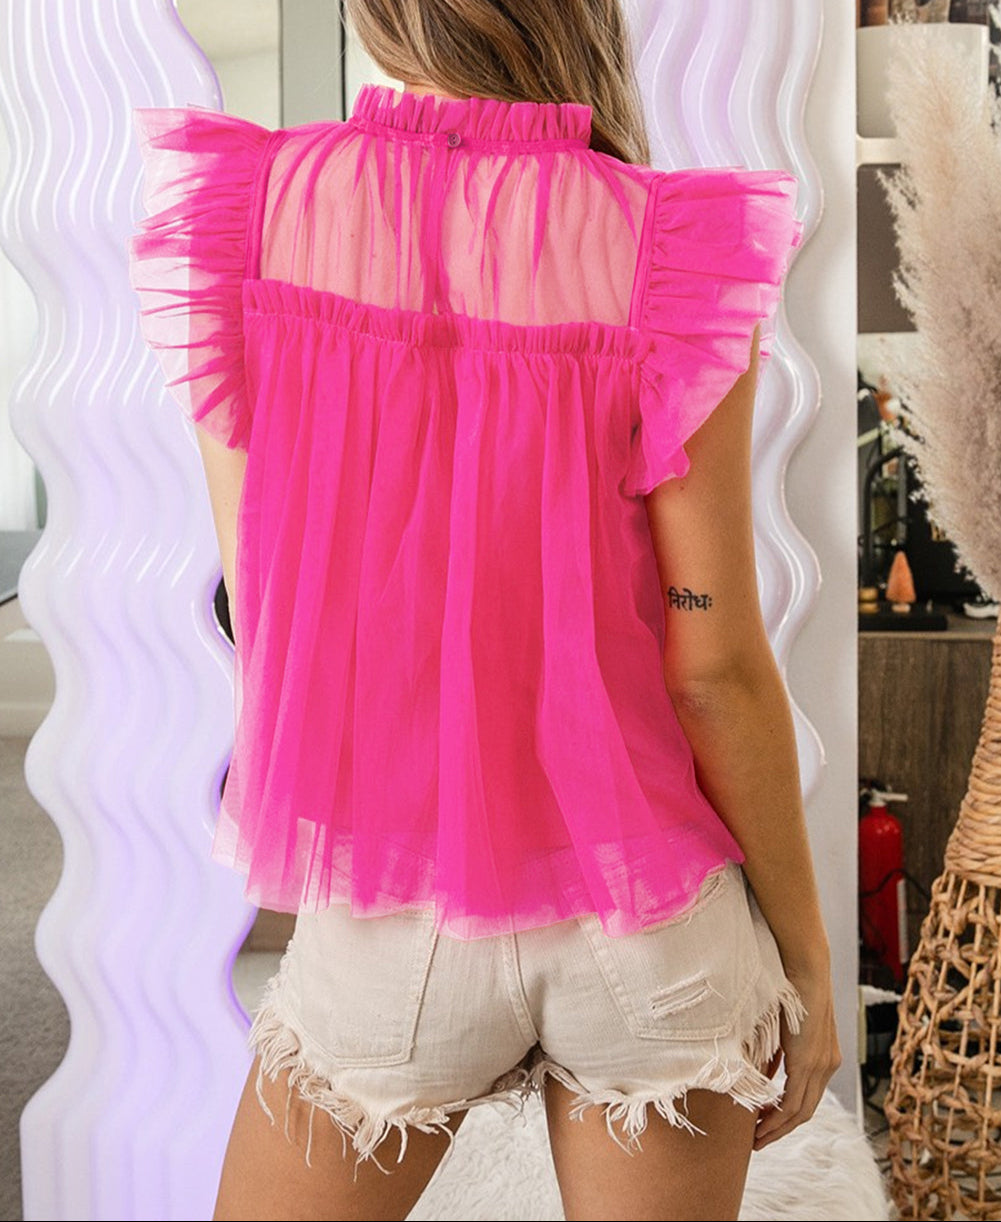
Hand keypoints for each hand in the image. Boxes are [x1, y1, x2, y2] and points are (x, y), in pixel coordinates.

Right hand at [753, 963, 841, 1150]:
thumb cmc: (792, 985)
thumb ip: (780, 1047)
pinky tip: (761, 1123)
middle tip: (759, 1140)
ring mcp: (820, 1066)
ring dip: (777, 1128)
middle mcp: (827, 1066)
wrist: (806, 966)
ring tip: (757, 1138)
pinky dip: (777, 1116)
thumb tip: (763, 1067)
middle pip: (806, 1111)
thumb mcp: (786, 1022)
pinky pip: (792, 1101)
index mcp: (825, 1056)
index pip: (807, 1097)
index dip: (787, 1116)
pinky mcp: (808, 1062)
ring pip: (800, 1111)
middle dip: (781, 1129)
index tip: (767, 1123)